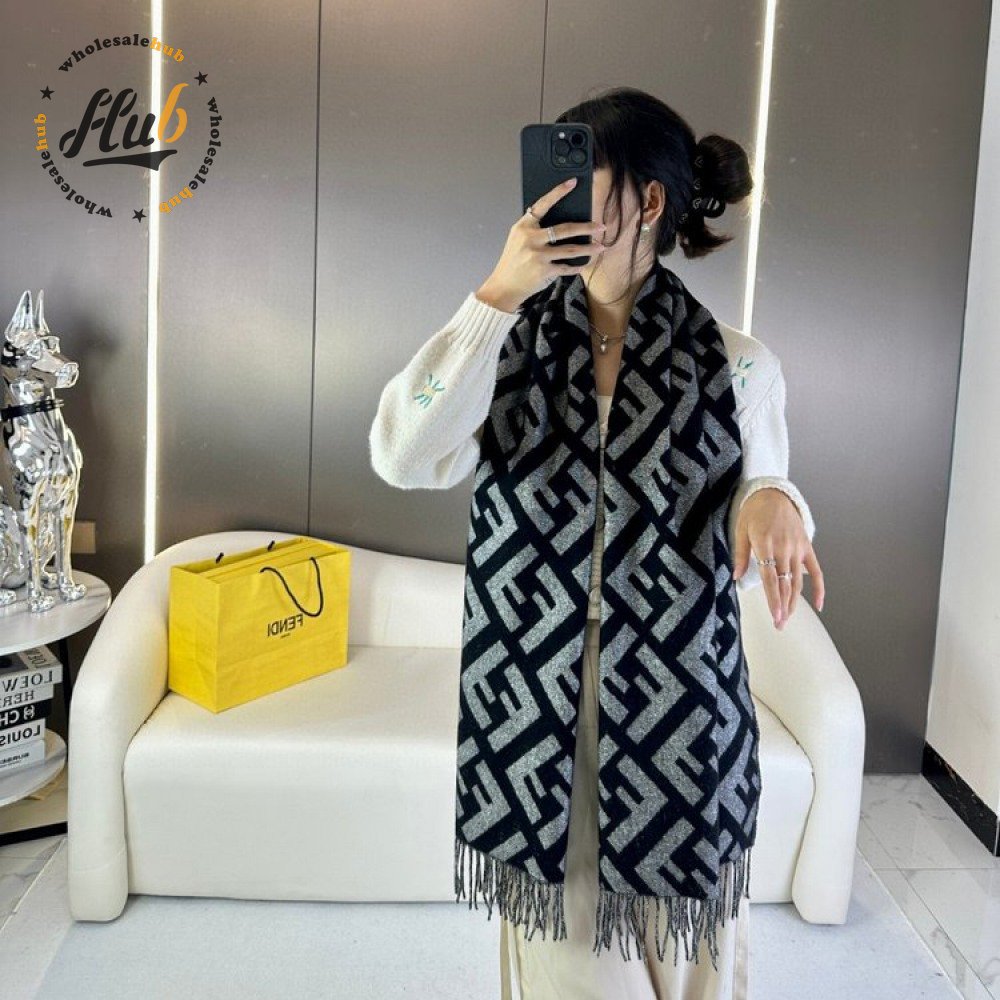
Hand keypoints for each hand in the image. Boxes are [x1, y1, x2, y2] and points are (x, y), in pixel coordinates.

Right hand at [475, 178, 606, 313]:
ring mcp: (538, 255)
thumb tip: (556, 218)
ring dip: (589, 248)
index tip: (572, 182)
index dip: (558, 192)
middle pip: (565, 229)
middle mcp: (531, 238)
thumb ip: (533, 228)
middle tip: (601, 226)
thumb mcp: (517, 239)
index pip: (543, 204)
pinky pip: (567, 267)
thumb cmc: (512, 262)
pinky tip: (585, 263)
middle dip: (587, 227)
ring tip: (601, 246)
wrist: (504, 286)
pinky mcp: (544, 270)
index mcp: (523, 226)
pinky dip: (577, 266)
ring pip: (571, 249)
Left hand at [732, 487, 824, 628]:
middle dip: (782, 607)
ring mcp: (798, 548)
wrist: (774, 493)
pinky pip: (816, 571)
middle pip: (785, 584)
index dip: (774, 600)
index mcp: (765, 544)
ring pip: (798, 581)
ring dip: (794, 602)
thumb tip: (735, 576)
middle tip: (779, 626)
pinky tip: (819, 604)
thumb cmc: (753, 512)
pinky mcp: (807, 547)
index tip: (775, 616)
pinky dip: (819, 588)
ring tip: (787, 618)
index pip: (771, 579)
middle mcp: (784, 548)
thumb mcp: (740, 529)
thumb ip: (740, 554)